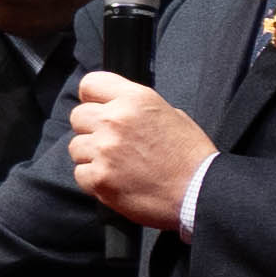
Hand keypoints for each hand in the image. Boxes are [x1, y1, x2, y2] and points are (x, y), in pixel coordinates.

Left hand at [66, 73, 211, 229]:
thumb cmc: (191, 157)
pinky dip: (94, 179)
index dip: (93, 98)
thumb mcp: (172, 115)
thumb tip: (117, 110)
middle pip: (78, 116)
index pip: (90, 84)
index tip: (97, 108)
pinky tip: (116, 181)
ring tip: (117, 166)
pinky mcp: (99, 178)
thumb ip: (137, 109)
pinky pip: (80, 173)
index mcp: (135, 99)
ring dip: (92, 156)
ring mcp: (105, 150)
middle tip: (111, 143)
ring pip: (76, 147)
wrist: (199, 192)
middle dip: (91, 129)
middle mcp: (116, 120)